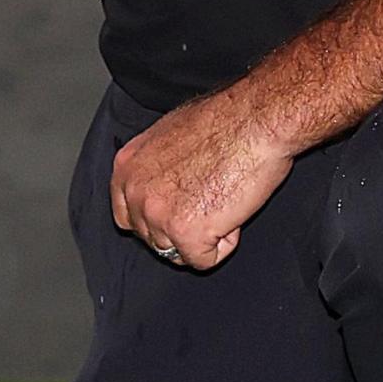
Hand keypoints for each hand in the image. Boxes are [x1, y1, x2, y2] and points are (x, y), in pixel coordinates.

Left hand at [109, 89, 295, 271]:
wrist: (255, 121)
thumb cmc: (226, 121)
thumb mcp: (171, 134)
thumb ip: (157, 166)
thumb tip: (164, 181)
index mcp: (128, 166)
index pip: (127, 215)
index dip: (157, 220)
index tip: (179, 213)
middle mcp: (136, 193)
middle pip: (153, 238)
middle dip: (182, 229)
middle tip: (211, 200)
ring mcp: (158, 215)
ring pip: (177, 252)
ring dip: (203, 237)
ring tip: (223, 203)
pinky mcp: (185, 234)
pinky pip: (204, 260)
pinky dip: (224, 245)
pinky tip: (233, 214)